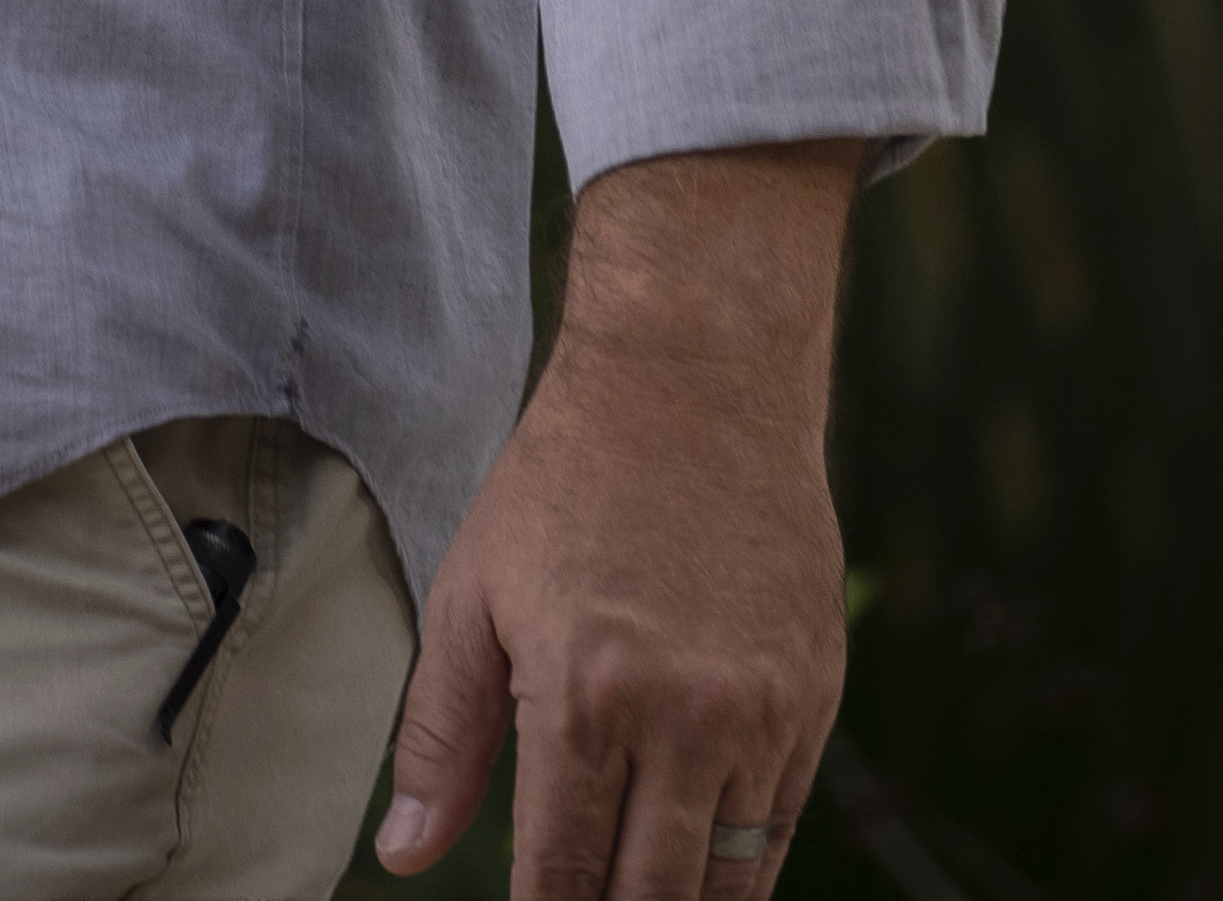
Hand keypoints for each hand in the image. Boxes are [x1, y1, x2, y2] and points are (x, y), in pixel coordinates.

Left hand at [379, 140, 858, 900]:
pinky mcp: (818, 694)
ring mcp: (764, 712)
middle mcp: (686, 720)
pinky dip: (742, 863)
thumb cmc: (566, 480)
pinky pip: (781, 823)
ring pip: (730, 882)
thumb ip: (439, 737)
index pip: (563, 880)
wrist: (698, 375)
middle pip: (653, 900)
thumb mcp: (471, 594)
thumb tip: (404, 854)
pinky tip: (701, 871)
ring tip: (638, 899)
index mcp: (584, 698)